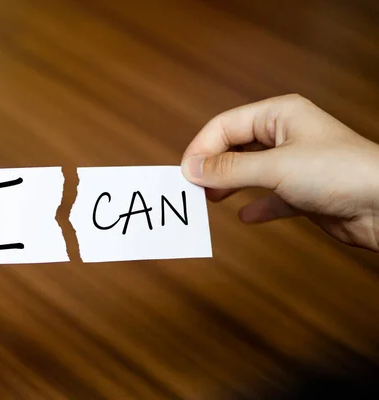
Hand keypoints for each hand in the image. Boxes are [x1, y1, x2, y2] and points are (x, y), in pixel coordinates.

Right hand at [181, 94, 378, 250]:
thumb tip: (192, 169)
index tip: (184, 174)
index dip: (201, 148)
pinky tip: (245, 215)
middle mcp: (285, 135)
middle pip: (235, 146)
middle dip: (213, 166)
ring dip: (228, 185)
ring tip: (210, 200)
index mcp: (279, 115)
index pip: (225, 125)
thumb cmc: (338, 172)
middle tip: (193, 188)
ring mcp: (295, 164)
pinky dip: (256, 205)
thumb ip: (229, 168)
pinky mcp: (304, 191)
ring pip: (250, 171)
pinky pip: (271, 196)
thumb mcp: (275, 167)